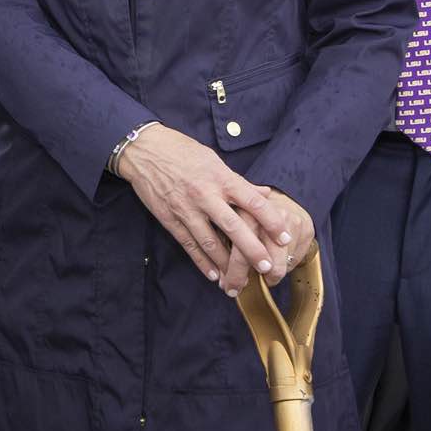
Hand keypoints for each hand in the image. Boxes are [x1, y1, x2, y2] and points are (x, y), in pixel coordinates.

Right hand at [110, 122, 296, 286]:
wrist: (145, 151)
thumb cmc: (183, 152)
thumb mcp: (215, 161)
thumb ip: (240, 182)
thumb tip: (266, 194)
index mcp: (222, 178)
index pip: (254, 203)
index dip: (272, 221)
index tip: (285, 236)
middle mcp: (206, 195)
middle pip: (235, 227)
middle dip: (252, 250)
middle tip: (267, 267)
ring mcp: (187, 209)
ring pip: (210, 242)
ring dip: (226, 263)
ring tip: (239, 279)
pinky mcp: (170, 219)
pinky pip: (189, 244)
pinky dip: (201, 262)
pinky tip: (213, 274)